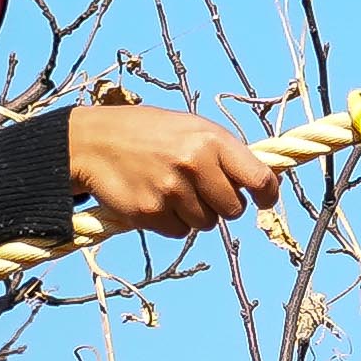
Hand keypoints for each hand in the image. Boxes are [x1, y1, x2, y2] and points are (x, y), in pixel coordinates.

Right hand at [65, 99, 267, 239]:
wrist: (92, 142)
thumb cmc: (148, 133)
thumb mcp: (190, 128)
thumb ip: (224, 153)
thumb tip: (262, 182)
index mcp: (210, 139)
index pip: (258, 178)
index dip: (267, 194)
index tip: (265, 200)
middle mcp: (194, 164)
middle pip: (232, 210)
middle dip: (223, 205)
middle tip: (201, 190)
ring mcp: (171, 190)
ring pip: (205, 224)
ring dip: (194, 214)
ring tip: (172, 189)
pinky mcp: (150, 212)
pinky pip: (178, 232)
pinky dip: (171, 222)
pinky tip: (155, 199)